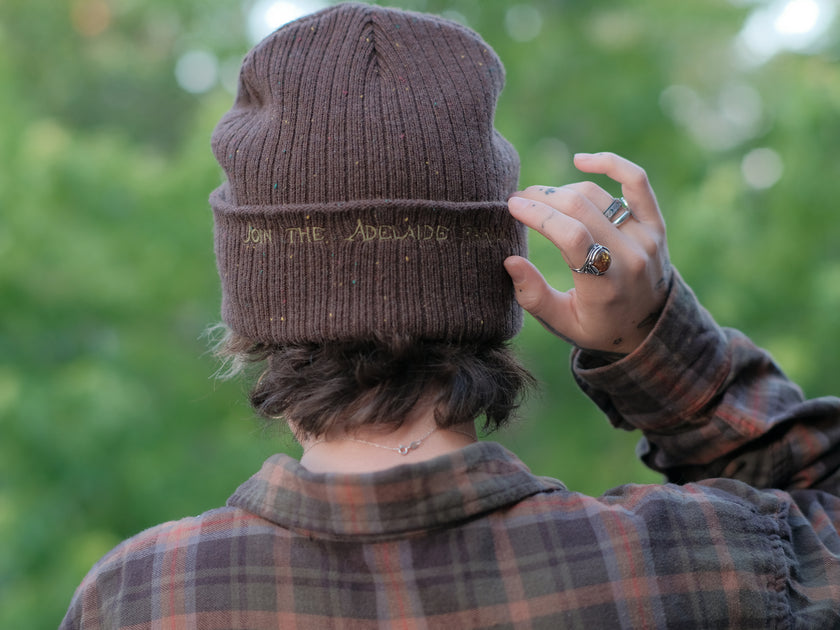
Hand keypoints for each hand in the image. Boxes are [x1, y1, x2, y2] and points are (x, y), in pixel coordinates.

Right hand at [504, 152, 670, 355]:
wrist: (649, 328)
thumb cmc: (597, 325)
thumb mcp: (563, 324)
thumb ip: (534, 297)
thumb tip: (510, 261)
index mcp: (604, 286)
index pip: (571, 236)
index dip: (539, 215)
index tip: (513, 206)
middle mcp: (629, 258)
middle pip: (580, 208)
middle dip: (542, 197)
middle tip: (519, 200)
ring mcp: (645, 238)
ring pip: (596, 195)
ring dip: (562, 191)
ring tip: (542, 199)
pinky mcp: (655, 225)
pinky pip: (636, 182)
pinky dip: (610, 164)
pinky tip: (581, 161)